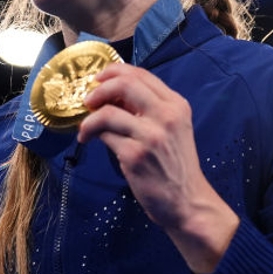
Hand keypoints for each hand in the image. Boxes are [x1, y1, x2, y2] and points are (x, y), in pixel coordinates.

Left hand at [78, 63, 238, 273]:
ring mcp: (151, 135)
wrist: (187, 201)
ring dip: (90, 118)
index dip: (114, 72)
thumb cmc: (175, 166)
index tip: (98, 80)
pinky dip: (91, 134)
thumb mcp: (172, 129)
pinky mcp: (135, 155)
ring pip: (108, 111)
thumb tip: (112, 95)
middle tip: (88, 100)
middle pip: (125, 84)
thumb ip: (150, 109)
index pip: (141, 74)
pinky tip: (88, 140)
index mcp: (176, 105)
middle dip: (99, 88)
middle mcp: (167, 115)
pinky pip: (105, 135)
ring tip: (85, 128)